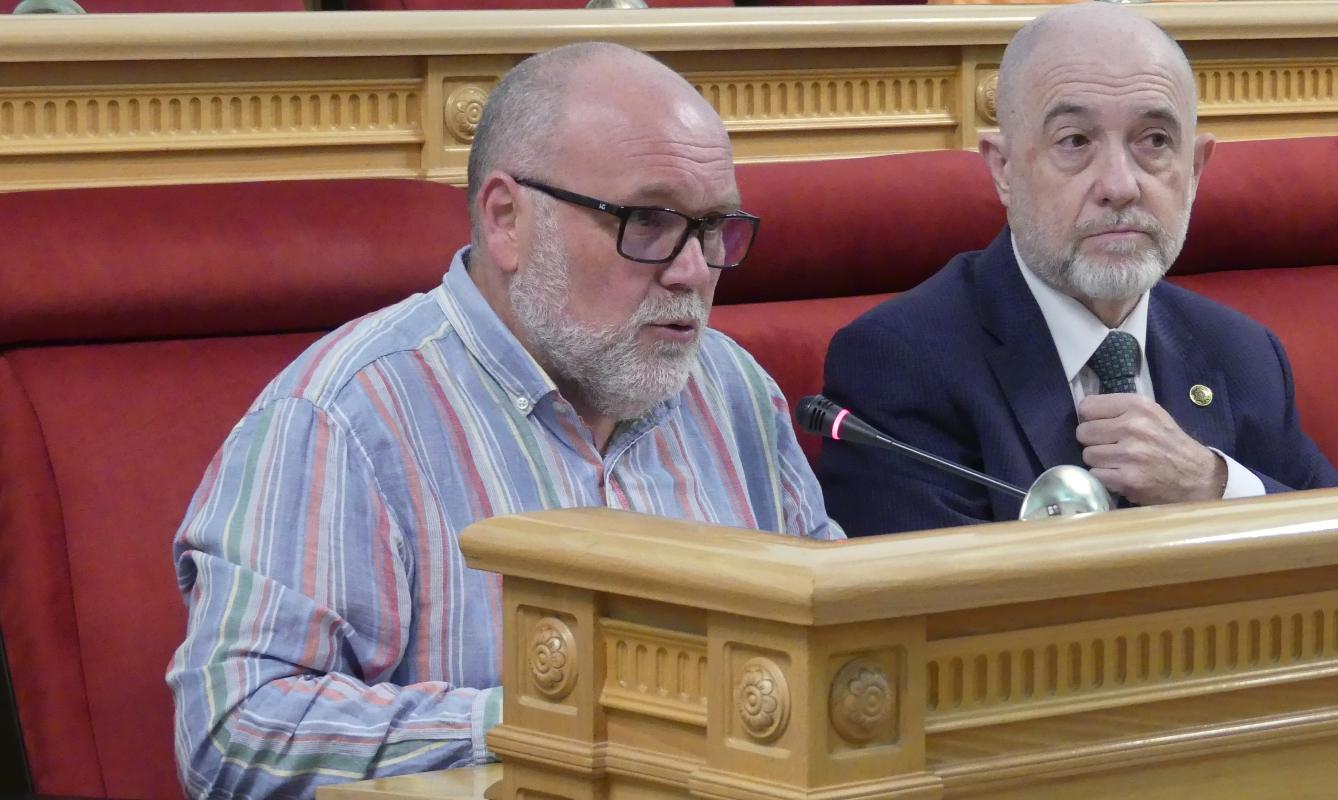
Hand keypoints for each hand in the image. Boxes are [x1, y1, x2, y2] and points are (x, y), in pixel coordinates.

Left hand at [1076, 393, 1226, 504]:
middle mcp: (1133, 426)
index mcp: (1138, 405)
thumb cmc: (1169, 444)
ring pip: (1087, 454)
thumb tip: (1082, 411)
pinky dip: (1104, 477)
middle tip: (1112, 447)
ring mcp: (1130, 454)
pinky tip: (1121, 475)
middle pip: (1083, 432)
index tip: (1101, 426)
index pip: (1087, 406)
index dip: (1090, 418)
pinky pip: (1095, 474)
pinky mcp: (1127, 479)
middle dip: (1093, 441)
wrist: (1198, 477)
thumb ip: (1119, 410)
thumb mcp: (1151, 415)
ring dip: (1099, 461)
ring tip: (1119, 462)